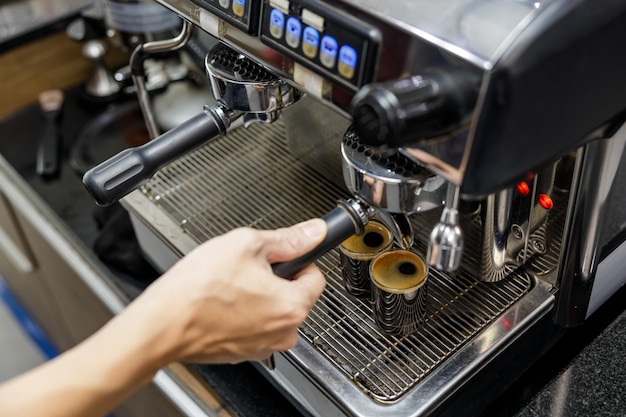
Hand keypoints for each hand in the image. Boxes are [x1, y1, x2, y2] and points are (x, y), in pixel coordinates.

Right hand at [129, 218, 327, 363]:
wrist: (161, 325)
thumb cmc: (197, 290)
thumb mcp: (246, 244)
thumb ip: (287, 239)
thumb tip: (313, 232)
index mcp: (292, 306)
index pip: (317, 276)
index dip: (299, 259)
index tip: (281, 256)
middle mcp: (284, 332)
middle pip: (295, 295)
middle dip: (276, 279)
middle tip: (246, 269)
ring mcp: (263, 347)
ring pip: (274, 311)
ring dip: (259, 297)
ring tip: (229, 286)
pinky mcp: (243, 353)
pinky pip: (255, 326)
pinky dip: (244, 314)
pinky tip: (221, 303)